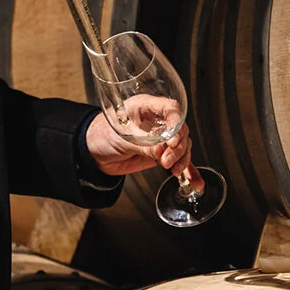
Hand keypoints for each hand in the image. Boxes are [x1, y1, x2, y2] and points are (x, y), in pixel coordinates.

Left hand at [84, 103, 199, 189]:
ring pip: (182, 145)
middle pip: (180, 129)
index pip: (171, 109)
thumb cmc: (102, 135)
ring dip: (182, 159)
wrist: (93, 153)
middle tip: (165, 160)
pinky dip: (187, 170)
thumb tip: (160, 151)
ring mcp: (161, 138)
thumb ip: (143, 144)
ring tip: (172, 169)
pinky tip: (195, 182)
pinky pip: (178, 160)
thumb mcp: (122, 138)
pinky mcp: (161, 153)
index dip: (177, 123)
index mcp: (146, 107)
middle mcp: (157, 121)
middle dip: (178, 147)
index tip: (173, 141)